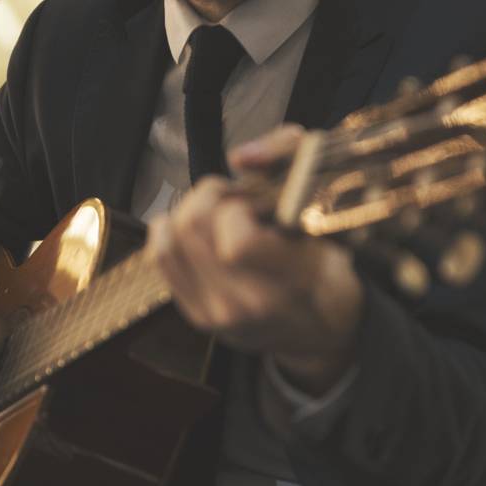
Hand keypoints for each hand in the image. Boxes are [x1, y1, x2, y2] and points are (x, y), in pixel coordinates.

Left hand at [146, 125, 363, 394]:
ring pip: (170, 238)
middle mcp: (248, 304)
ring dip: (190, 211)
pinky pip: (160, 257)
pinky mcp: (195, 315)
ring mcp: (217, 314)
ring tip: (218, 214)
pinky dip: (170, 231)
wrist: (319, 326)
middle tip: (234, 199)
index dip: (239, 206)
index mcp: (291, 281)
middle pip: (193, 228)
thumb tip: (240, 157)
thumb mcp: (325, 211)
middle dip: (211, 196)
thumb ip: (289, 162)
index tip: (257, 203)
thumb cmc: (323, 263)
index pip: (237, 242)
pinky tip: (195, 229)